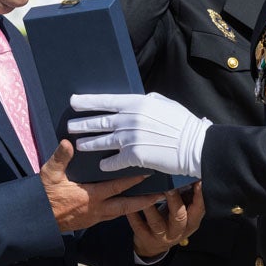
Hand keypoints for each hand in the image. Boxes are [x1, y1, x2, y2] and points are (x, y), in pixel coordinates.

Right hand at [41, 140, 160, 231]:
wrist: (36, 219)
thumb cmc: (43, 196)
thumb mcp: (49, 174)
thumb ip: (60, 158)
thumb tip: (68, 143)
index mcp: (90, 196)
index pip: (117, 187)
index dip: (133, 180)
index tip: (148, 173)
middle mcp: (96, 209)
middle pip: (127, 206)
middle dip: (145, 201)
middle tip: (162, 196)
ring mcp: (94, 217)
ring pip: (122, 213)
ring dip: (137, 207)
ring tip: (151, 201)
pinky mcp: (90, 221)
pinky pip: (112, 216)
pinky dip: (123, 211)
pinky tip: (128, 205)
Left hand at [67, 92, 210, 177]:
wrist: (195, 145)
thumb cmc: (183, 124)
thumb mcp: (165, 103)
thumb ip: (148, 101)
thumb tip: (139, 100)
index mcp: (136, 103)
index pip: (104, 101)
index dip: (87, 102)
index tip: (73, 102)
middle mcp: (129, 119)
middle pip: (99, 122)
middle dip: (82, 124)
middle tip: (70, 126)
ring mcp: (130, 138)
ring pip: (102, 141)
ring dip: (89, 144)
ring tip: (81, 145)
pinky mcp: (134, 156)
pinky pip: (114, 160)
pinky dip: (107, 163)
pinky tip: (101, 165)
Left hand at [130, 183, 204, 258]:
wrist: (154, 246)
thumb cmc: (169, 221)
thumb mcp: (181, 211)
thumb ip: (186, 197)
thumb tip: (188, 175)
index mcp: (191, 222)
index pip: (199, 209)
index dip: (199, 196)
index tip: (197, 182)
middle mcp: (178, 230)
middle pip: (179, 216)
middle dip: (174, 200)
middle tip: (168, 186)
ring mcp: (162, 236)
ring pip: (156, 222)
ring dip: (151, 207)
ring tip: (146, 192)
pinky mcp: (146, 238)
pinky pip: (139, 225)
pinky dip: (133, 214)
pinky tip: (128, 203)